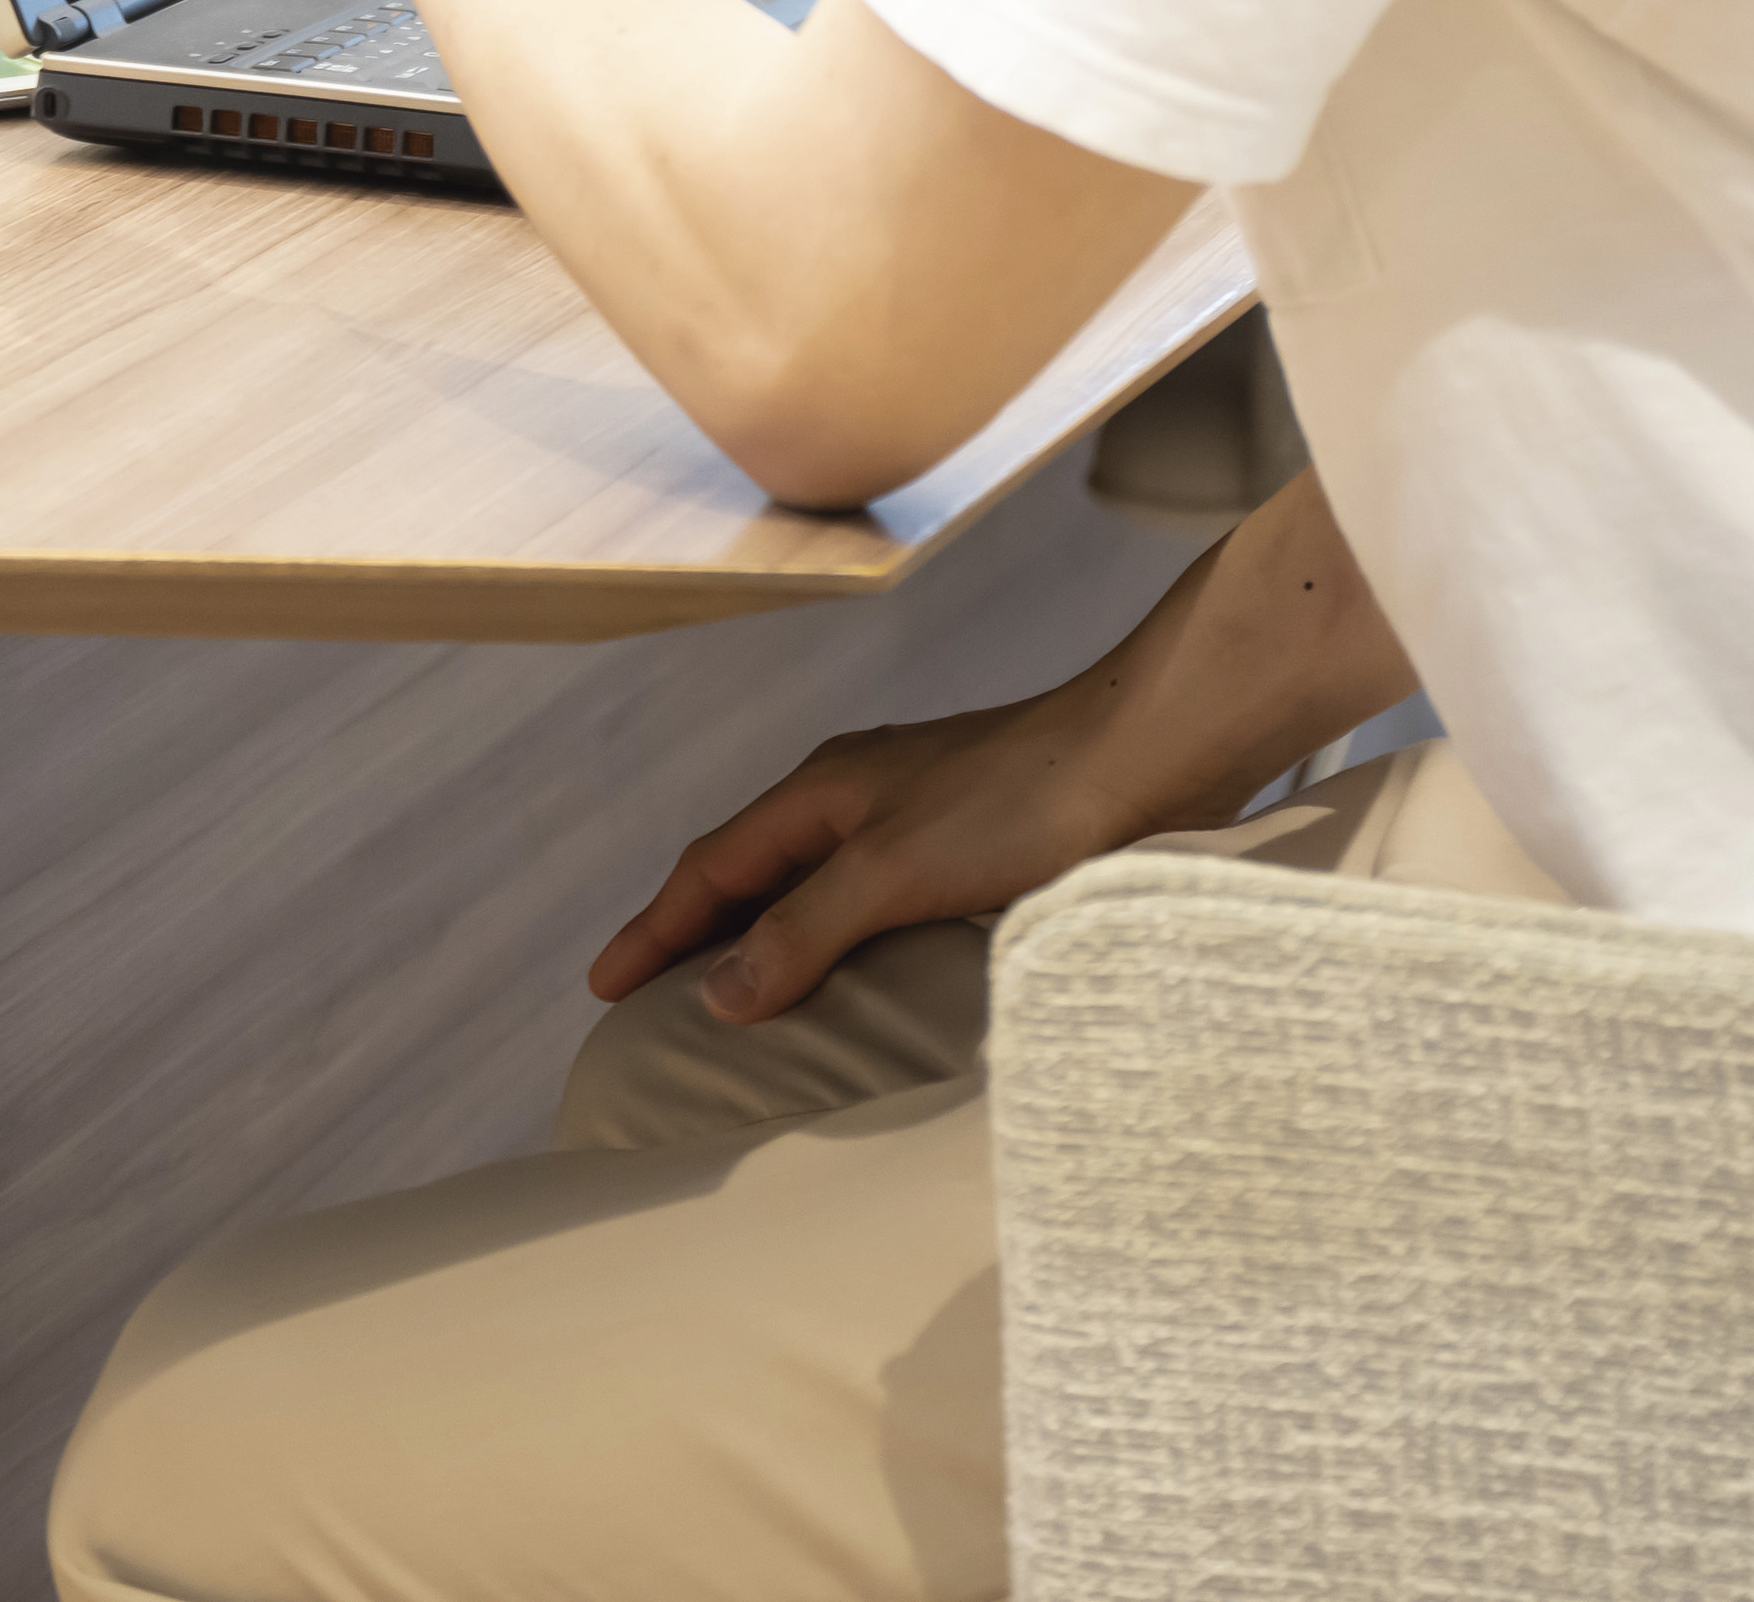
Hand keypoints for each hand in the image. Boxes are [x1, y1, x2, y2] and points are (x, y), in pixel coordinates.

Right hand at [592, 671, 1244, 1020]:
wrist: (1150, 751)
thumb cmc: (1024, 799)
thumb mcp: (895, 869)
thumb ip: (805, 928)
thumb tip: (720, 991)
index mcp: (823, 792)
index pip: (711, 869)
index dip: (654, 931)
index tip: (603, 987)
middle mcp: (859, 798)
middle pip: (753, 873)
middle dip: (696, 934)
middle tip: (651, 1000)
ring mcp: (917, 817)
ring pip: (815, 885)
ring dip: (769, 939)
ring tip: (742, 1000)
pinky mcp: (976, 842)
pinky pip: (872, 899)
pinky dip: (837, 940)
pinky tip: (859, 976)